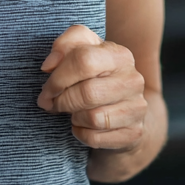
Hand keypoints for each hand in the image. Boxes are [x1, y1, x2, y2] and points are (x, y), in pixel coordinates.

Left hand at [37, 24, 147, 151]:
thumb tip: (49, 66)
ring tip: (73, 111)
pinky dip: (81, 134)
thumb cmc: (96, 75)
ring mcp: (137, 107)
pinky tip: (83, 125)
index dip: (58, 77)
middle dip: (62, 101)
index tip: (47, 89)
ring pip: (93, 118)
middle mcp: (133, 79)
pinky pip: (96, 138)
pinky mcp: (134, 132)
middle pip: (87, 93)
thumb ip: (63, 46)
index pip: (84, 60)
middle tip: (52, 103)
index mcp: (119, 55)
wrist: (125, 106)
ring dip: (74, 117)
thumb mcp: (81, 50)